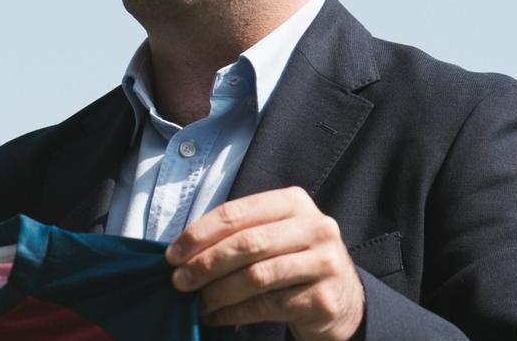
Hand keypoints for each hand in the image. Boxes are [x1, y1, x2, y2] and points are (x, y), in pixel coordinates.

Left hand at [166, 186, 363, 340]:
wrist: (342, 298)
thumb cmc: (293, 260)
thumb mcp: (273, 234)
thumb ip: (237, 234)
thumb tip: (183, 252)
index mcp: (294, 202)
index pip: (237, 213)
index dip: (200, 233)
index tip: (174, 253)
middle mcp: (314, 227)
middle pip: (247, 243)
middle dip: (206, 263)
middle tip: (179, 280)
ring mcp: (323, 262)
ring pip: (257, 276)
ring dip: (218, 291)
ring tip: (197, 301)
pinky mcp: (322, 298)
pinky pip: (267, 306)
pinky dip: (234, 312)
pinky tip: (216, 316)